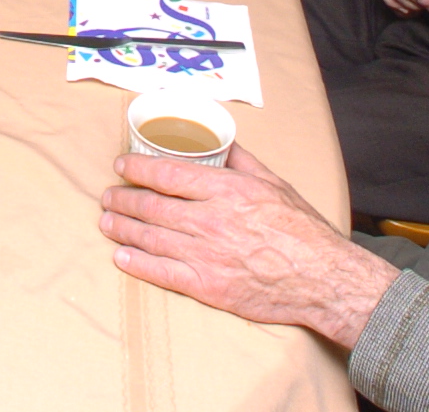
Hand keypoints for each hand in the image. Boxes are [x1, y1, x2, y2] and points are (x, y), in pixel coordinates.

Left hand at [98, 148, 398, 346]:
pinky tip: (121, 256)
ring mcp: (205, 255)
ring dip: (122, 228)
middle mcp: (209, 220)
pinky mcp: (207, 286)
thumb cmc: (301, 229)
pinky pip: (162, 273)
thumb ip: (242, 161)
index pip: (167, 175)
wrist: (322, 278)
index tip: (120, 166)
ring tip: (106, 221)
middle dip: (122, 199)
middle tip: (107, 196)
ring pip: (150, 238)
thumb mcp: (274, 183)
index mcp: (225, 190)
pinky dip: (136, 263)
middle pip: (151, 207)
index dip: (137, 169)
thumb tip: (221, 141)